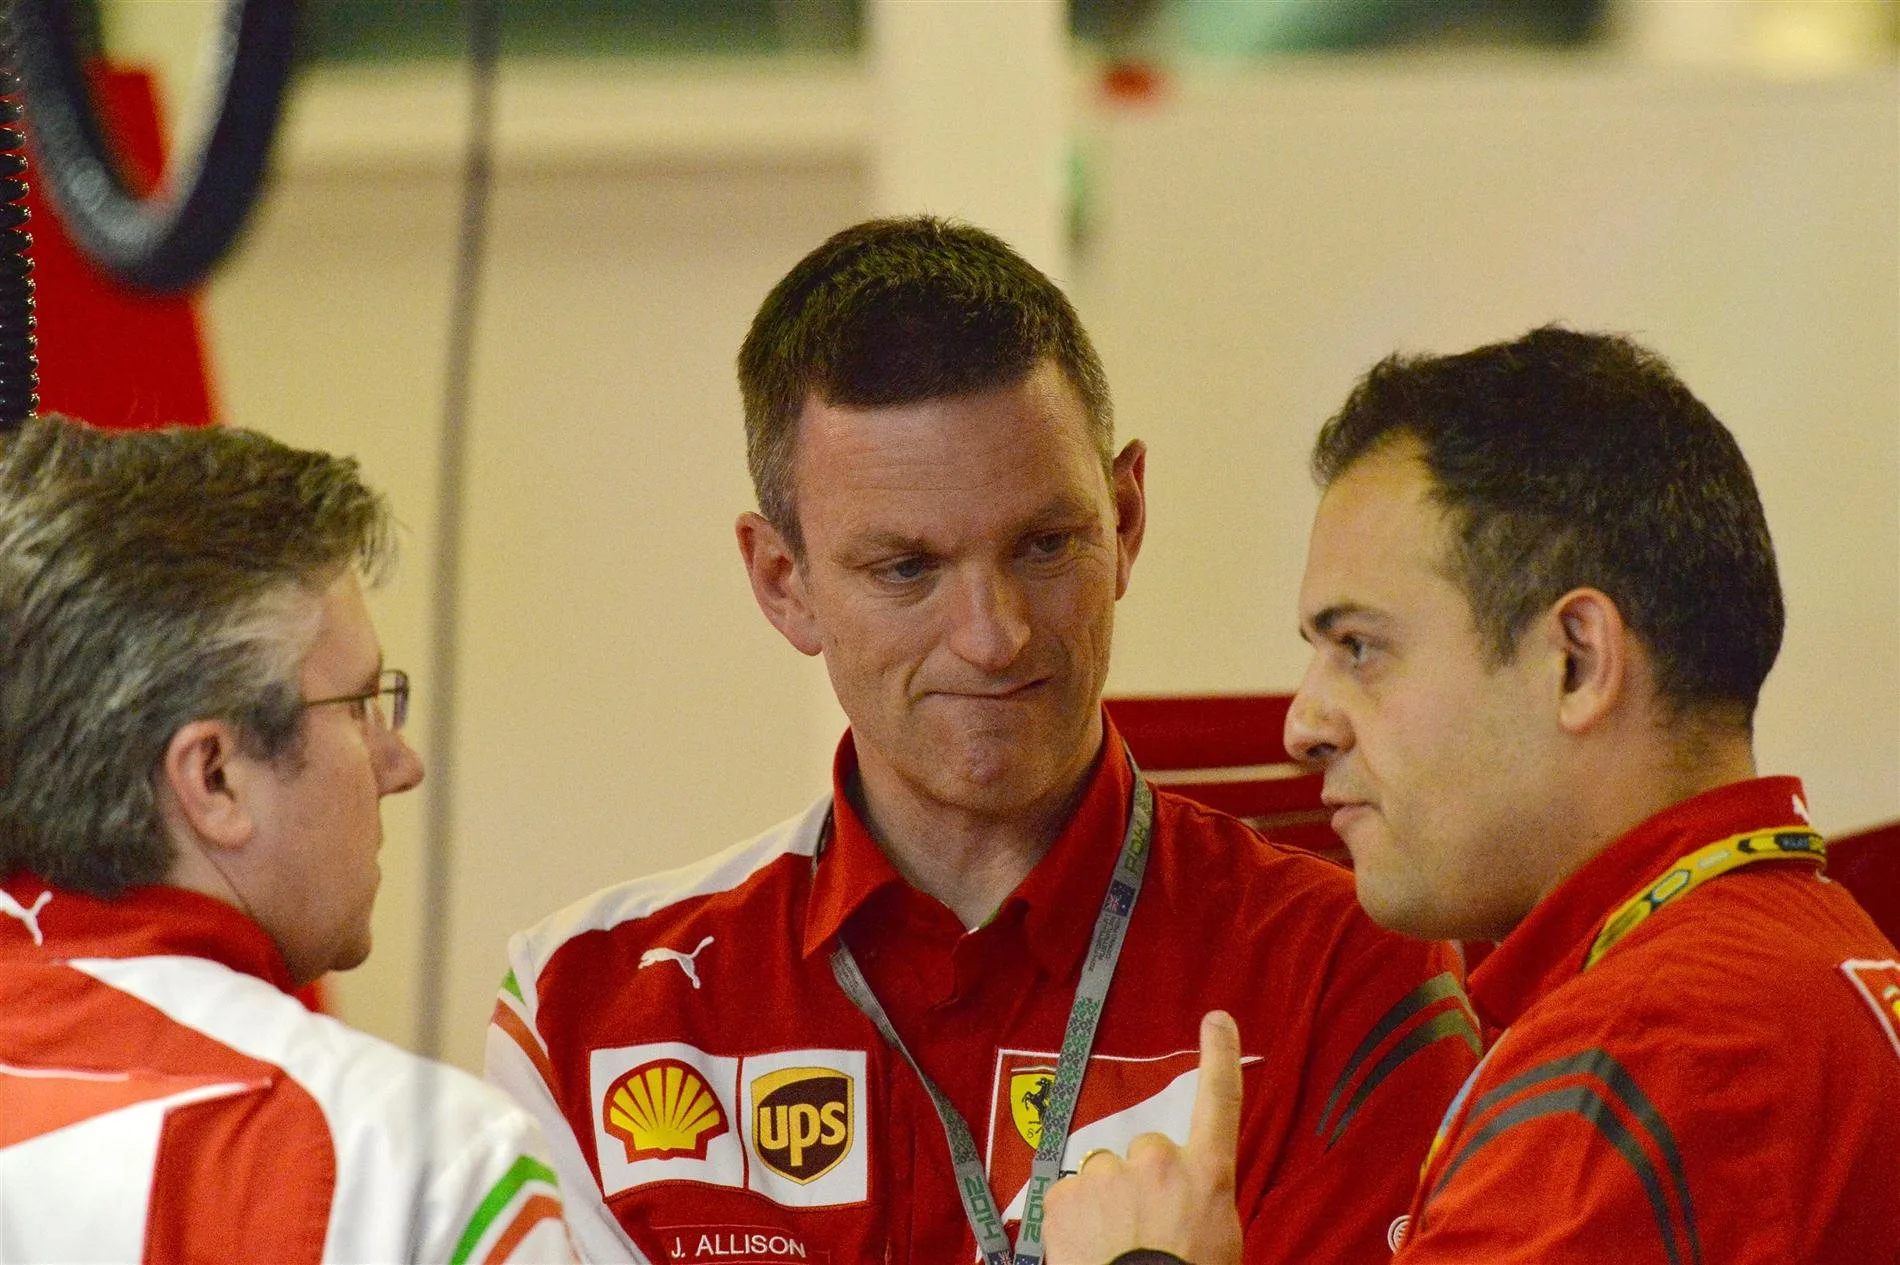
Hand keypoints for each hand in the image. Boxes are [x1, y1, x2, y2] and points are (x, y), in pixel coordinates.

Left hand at [1041, 1010, 1244, 1264]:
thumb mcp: (1218, 1237)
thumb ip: (1199, 1198)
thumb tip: (1183, 1195)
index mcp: (1207, 1174)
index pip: (1219, 1103)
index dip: (1219, 1056)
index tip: (1217, 1018)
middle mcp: (1159, 1162)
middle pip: (1146, 1153)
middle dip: (1142, 1183)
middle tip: (1145, 1230)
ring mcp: (1109, 1175)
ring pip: (1105, 1175)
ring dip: (1106, 1202)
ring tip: (1114, 1247)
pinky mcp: (1067, 1196)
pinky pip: (1071, 1197)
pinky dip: (1075, 1220)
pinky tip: (1088, 1250)